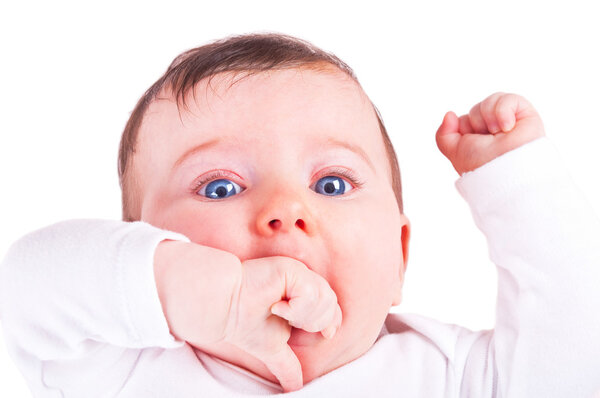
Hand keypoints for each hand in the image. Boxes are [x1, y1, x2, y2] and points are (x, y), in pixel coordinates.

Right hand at [153, 242, 341, 392]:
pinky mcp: (291, 270)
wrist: (224, 307)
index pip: (332, 309)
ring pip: (325, 299)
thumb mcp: (272, 348)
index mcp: (303, 296)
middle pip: (332, 305)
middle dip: (312, 322)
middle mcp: (304, 282)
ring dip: (302, 315)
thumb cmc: (243, 322)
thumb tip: (294, 388)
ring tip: (281, 313)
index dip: (330, 323)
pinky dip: (296, 308)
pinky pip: (310, 293)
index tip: (321, 334)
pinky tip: (277, 307)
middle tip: (287, 321)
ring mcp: (298, 273)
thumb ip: (287, 364)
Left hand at [435, 92, 545, 174]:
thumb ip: (443, 134)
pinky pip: (508, 98)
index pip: (464, 120)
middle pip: (476, 109)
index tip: (473, 145)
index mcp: (479, 140)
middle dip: (476, 123)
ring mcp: (510, 121)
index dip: (464, 129)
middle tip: (488, 139)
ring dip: (488, 118)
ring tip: (498, 133)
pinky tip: (507, 126)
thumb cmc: (482, 164)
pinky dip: (503, 111)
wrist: (507, 170)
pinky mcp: (526, 114)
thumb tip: (450, 114)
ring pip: (490, 101)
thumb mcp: (454, 151)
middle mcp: (494, 130)